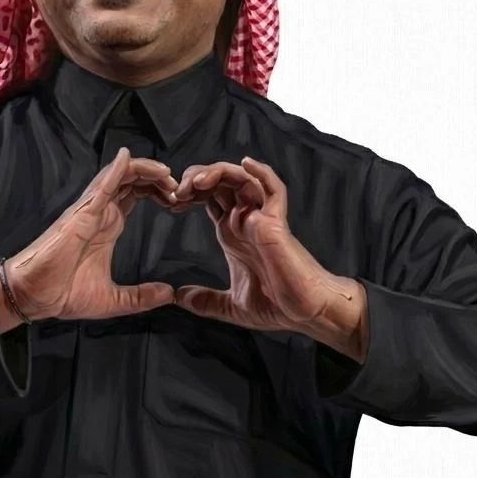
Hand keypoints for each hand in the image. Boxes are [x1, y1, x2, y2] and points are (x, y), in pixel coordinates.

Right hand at [2, 148, 178, 321]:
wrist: (35, 297)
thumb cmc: (64, 293)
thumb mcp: (114, 300)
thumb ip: (141, 296)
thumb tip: (169, 294)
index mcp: (109, 225)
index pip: (137, 194)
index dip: (159, 190)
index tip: (180, 200)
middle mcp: (101, 211)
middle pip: (133, 180)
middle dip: (158, 177)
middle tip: (181, 186)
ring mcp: (90, 209)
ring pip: (119, 176)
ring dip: (144, 170)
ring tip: (167, 174)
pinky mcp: (81, 213)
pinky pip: (100, 186)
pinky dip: (115, 170)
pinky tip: (128, 158)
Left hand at [171, 157, 363, 343]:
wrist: (305, 314)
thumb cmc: (278, 306)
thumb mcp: (231, 305)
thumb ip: (206, 300)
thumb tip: (179, 298)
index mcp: (234, 233)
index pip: (210, 198)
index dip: (189, 193)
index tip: (171, 202)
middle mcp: (247, 221)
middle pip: (221, 183)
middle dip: (196, 179)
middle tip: (176, 191)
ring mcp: (263, 219)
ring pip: (241, 179)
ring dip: (217, 173)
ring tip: (196, 182)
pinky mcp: (278, 223)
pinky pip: (274, 189)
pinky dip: (261, 173)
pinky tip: (245, 164)